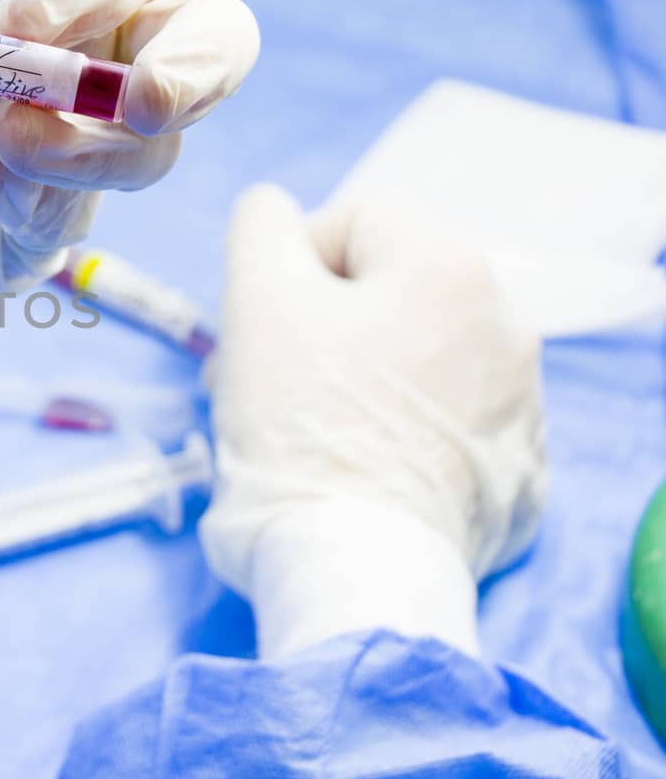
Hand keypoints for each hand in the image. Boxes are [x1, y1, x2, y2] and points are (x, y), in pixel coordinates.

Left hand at [0, 0, 257, 436]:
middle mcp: (67, 54)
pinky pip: (68, 220)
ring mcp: (59, 148)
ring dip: (97, 148)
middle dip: (199, 63)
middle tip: (148, 97)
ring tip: (4, 142)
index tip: (26, 19)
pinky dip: (37, 201)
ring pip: (153, 148)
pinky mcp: (28, 229)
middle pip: (204, 36)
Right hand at [200, 186, 546, 658]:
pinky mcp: (517, 473)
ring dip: (359, 375)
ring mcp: (521, 403)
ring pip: (415, 357)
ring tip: (310, 432)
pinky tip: (358, 469)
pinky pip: (443, 423)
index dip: (291, 266)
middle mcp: (507, 324)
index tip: (263, 328)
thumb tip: (274, 213)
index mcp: (451, 266)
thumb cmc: (301, 422)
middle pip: (389, 291)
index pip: (355, 220)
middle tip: (271, 380)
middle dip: (322, 324)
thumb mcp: (257, 298)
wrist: (354, 565)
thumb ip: (260, 226)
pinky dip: (399, 432)